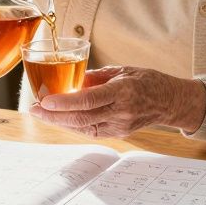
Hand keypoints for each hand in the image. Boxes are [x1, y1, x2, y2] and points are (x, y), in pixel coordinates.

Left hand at [29, 66, 205, 137]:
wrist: (171, 101)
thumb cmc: (147, 80)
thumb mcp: (122, 70)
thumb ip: (95, 77)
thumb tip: (71, 82)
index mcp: (123, 91)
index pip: (88, 100)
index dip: (64, 102)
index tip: (45, 101)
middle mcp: (121, 112)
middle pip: (82, 118)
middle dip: (54, 116)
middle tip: (34, 110)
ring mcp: (121, 126)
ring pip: (84, 127)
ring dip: (60, 121)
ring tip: (41, 114)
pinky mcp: (120, 133)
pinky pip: (92, 130)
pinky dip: (74, 125)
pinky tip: (61, 119)